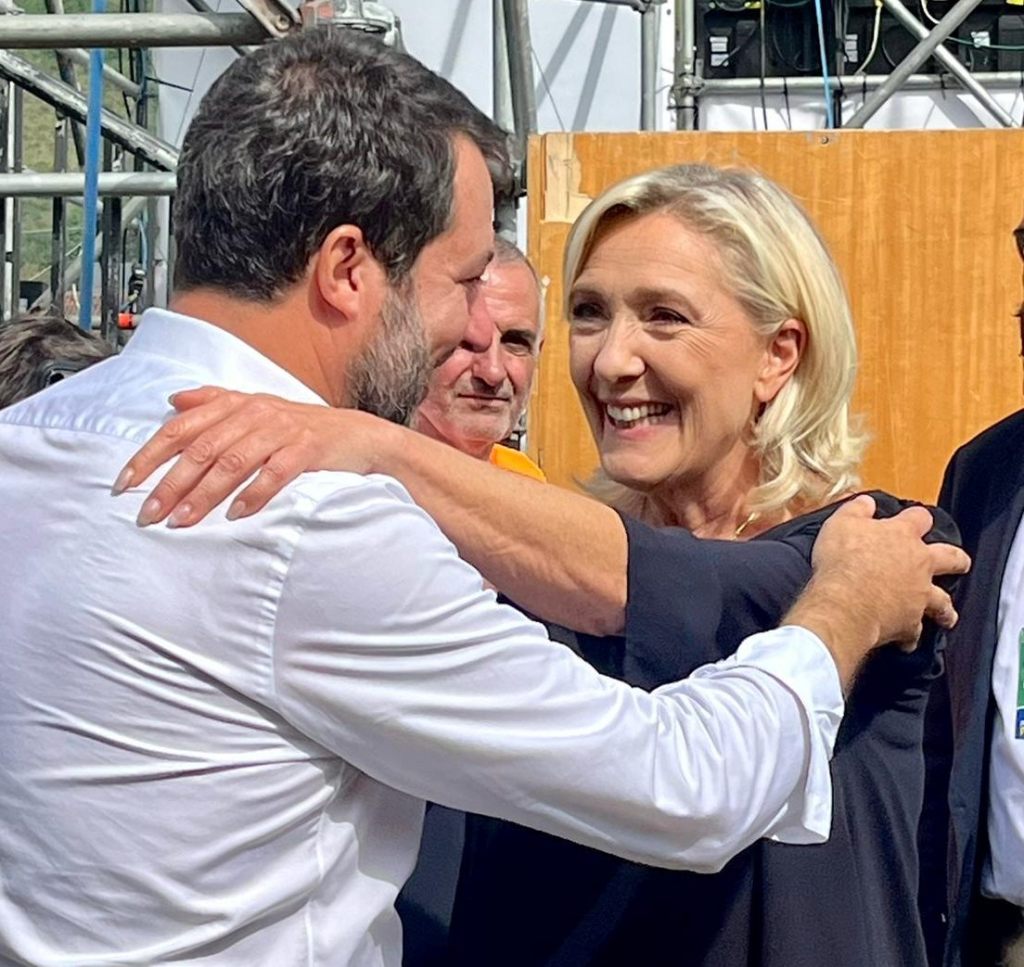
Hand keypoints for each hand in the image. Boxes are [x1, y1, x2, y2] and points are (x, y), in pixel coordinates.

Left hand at [113, 387, 392, 526]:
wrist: (360, 436)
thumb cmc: (303, 427)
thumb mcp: (258, 407)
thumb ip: (215, 401)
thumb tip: (172, 400)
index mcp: (237, 404)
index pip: (181, 428)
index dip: (149, 455)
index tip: (124, 483)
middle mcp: (255, 413)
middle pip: (201, 449)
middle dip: (170, 484)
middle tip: (148, 514)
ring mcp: (282, 430)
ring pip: (232, 463)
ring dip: (204, 495)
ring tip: (182, 521)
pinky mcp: (307, 449)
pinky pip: (274, 473)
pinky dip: (253, 495)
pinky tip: (236, 515)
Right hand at [785, 495, 969, 686]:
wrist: (844, 601)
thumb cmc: (842, 560)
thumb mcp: (841, 524)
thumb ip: (856, 510)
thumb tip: (866, 502)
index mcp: (902, 536)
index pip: (919, 518)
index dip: (918, 518)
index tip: (917, 519)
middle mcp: (918, 564)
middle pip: (949, 558)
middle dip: (956, 559)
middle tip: (959, 562)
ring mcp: (918, 595)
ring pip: (941, 602)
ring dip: (945, 609)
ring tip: (948, 615)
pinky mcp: (909, 623)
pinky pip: (913, 633)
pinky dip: (910, 637)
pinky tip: (906, 641)